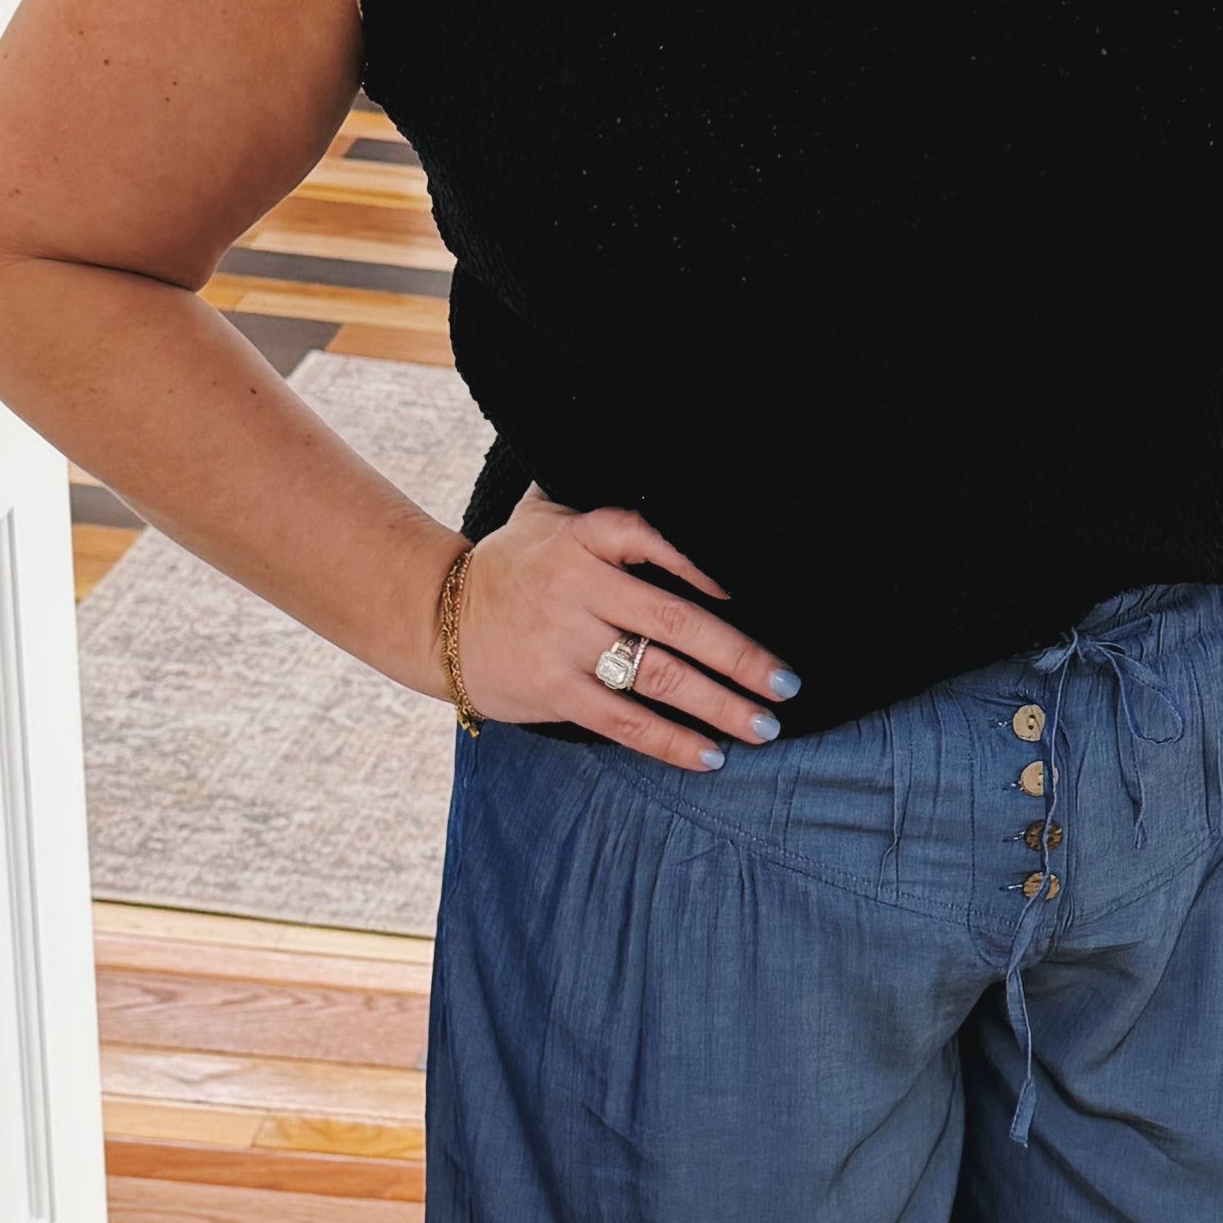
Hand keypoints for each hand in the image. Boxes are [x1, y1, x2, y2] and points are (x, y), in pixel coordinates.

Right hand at [450, 498, 795, 770]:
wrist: (435, 617)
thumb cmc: (513, 563)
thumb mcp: (547, 510)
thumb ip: (601, 494)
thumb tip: (670, 466)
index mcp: (583, 536)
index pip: (650, 538)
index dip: (701, 564)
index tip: (749, 594)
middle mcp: (578, 586)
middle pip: (675, 622)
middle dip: (740, 657)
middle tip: (787, 684)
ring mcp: (566, 642)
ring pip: (658, 677)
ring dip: (720, 705)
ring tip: (764, 726)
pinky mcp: (554, 690)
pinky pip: (625, 721)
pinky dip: (671, 742)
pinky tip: (710, 755)